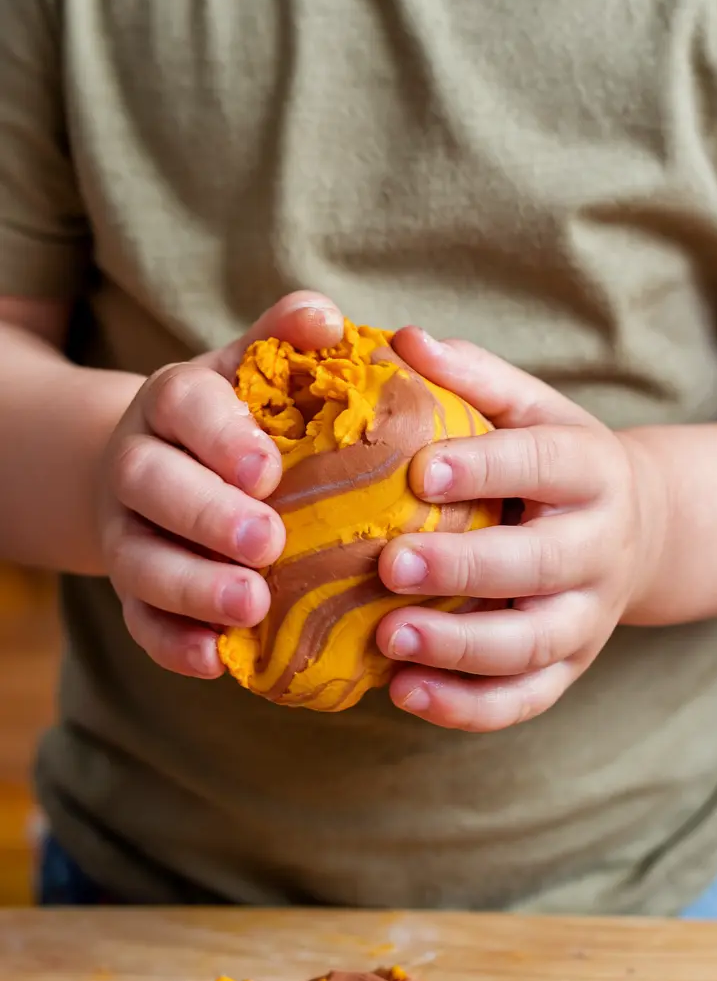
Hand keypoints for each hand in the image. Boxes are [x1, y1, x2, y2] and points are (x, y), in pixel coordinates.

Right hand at [97, 291, 342, 678]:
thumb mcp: (255, 368)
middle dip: (208, 515)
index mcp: (173, 400)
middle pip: (152, 484)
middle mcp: (137, 462)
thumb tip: (325, 320)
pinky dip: (174, 644)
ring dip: (193, 587)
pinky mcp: (131, 590)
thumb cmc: (239, 418)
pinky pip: (139, 622)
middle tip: (268, 542)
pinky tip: (218, 659)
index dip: (221, 436)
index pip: (185, 405)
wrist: (168, 468)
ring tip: (251, 606)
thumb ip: (286, 337)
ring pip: (141, 561)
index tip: (269, 468)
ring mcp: (127, 530)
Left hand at [376, 329, 665, 731]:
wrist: (635, 529)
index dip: (486, 468)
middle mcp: (595, 549)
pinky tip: (404, 691)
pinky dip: (466, 707)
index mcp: (589, 472)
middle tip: (390, 563)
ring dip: (458, 648)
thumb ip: (472, 377)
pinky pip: (522, 701)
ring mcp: (584, 618)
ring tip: (387, 638)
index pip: (544, 465)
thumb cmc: (555, 461)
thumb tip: (403, 341)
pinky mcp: (566, 669)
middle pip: (538, 566)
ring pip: (529, 646)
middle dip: (464, 569)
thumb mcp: (530, 408)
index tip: (420, 468)